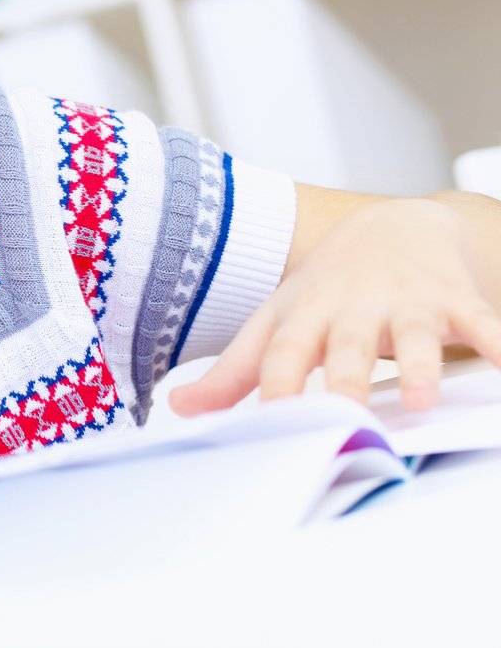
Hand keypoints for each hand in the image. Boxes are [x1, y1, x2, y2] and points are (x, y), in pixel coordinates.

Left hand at [169, 198, 500, 416]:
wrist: (392, 227)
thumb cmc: (326, 290)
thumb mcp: (278, 321)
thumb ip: (235, 371)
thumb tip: (178, 408)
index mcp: (303, 316)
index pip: (282, 352)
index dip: (277, 384)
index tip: (276, 420)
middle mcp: (352, 306)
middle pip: (345, 345)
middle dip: (345, 380)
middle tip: (347, 419)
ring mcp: (405, 300)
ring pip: (412, 332)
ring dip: (418, 364)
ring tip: (421, 400)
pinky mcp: (456, 297)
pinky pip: (482, 321)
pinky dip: (498, 341)